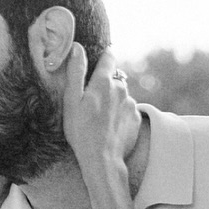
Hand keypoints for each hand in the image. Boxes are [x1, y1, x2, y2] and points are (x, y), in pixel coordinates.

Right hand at [62, 45, 139, 177]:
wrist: (103, 160)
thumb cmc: (82, 131)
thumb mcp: (72, 100)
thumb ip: (76, 72)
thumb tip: (77, 47)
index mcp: (104, 81)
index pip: (109, 57)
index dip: (102, 57)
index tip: (96, 61)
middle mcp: (122, 89)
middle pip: (114, 78)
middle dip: (104, 84)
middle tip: (91, 101)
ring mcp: (131, 104)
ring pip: (121, 95)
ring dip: (112, 100)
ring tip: (99, 118)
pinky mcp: (137, 119)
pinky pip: (127, 110)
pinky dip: (119, 114)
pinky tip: (109, 126)